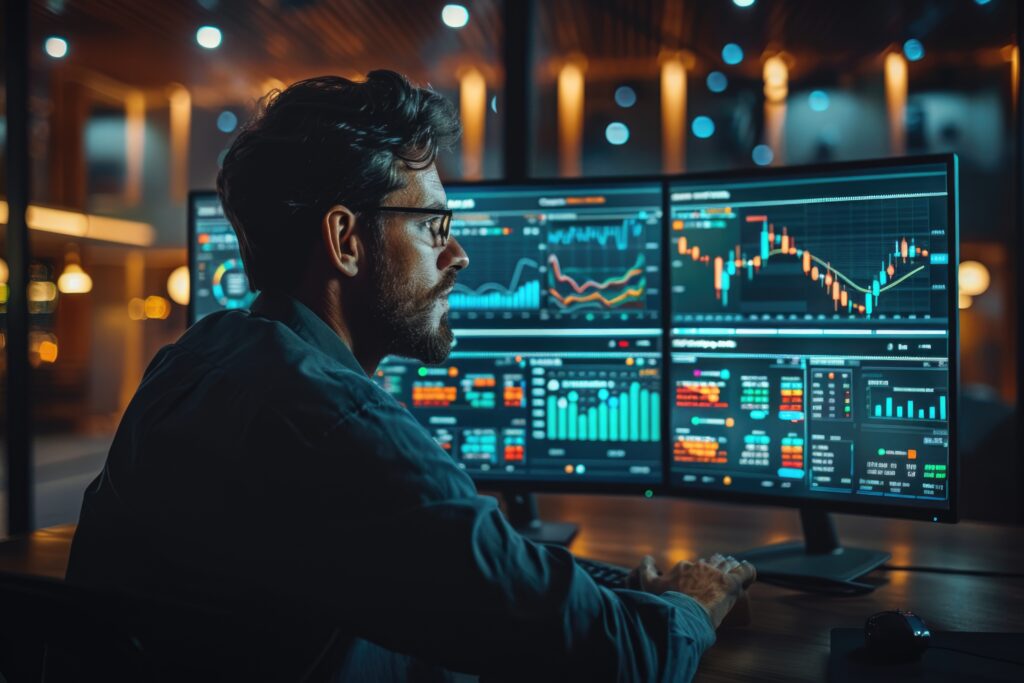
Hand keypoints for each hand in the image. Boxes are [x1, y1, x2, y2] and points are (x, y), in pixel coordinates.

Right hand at [627, 553, 755, 628]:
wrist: (682, 616)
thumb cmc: (666, 603)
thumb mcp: (649, 585)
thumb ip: (645, 571)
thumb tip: (647, 558)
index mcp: (684, 566)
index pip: (695, 565)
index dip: (697, 572)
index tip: (699, 581)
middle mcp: (701, 566)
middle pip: (712, 563)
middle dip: (715, 567)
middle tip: (717, 578)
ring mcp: (717, 574)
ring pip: (728, 565)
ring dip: (731, 567)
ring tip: (733, 572)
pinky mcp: (731, 584)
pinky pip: (746, 571)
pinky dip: (748, 571)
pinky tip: (748, 572)